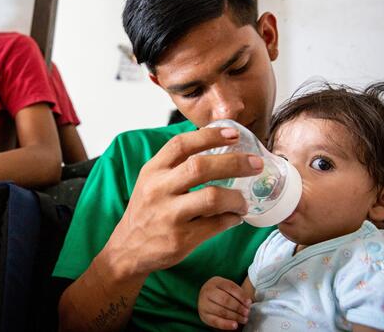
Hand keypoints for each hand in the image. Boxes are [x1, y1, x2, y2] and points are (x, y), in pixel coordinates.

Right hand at [103, 126, 263, 276]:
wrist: (128, 249)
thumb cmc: (147, 210)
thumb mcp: (151, 181)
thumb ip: (175, 164)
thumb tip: (217, 146)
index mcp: (153, 170)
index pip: (181, 144)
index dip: (209, 136)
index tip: (233, 134)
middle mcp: (159, 189)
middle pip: (200, 167)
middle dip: (234, 163)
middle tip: (255, 164)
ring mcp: (169, 215)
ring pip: (212, 197)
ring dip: (236, 197)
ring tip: (244, 201)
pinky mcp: (180, 239)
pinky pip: (216, 225)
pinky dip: (231, 219)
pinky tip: (235, 217)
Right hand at [198, 276, 251, 329]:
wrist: (206, 297)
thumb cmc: (220, 292)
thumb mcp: (227, 287)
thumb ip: (237, 293)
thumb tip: (248, 302)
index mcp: (216, 282)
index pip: (230, 287)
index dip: (241, 296)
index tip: (249, 303)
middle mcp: (207, 291)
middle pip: (225, 299)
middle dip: (238, 307)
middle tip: (247, 312)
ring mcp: (204, 303)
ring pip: (221, 311)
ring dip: (235, 316)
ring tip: (244, 319)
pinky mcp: (204, 315)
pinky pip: (216, 321)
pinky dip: (226, 324)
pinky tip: (235, 325)